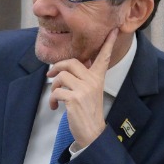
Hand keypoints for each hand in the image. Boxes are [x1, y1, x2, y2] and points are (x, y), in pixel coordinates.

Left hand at [46, 27, 116, 149]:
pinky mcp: (74, 99)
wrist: (92, 133)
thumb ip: (85, 78)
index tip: (114, 31)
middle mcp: (92, 81)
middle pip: (71, 63)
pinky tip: (54, 107)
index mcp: (98, 78)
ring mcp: (84, 89)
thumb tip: (72, 66)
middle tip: (50, 74)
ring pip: (61, 76)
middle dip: (57, 67)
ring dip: (53, 86)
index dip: (108, 43)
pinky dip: (51, 99)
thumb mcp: (90, 92)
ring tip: (54, 96)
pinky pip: (56, 91)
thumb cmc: (88, 113)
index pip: (104, 57)